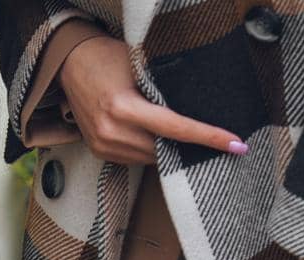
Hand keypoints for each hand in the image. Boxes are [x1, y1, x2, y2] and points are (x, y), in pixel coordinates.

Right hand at [59, 36, 246, 164]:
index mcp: (123, 107)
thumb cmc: (106, 56)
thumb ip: (164, 87)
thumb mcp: (138, 64)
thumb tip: (199, 105)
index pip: (176, 128)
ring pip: (152, 158)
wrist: (68, 64)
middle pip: (165, 149)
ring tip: (174, 131)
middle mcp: (112, 131)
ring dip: (168, 148)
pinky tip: (150, 134)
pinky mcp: (100, 152)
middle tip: (217, 140)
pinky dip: (149, 149)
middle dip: (189, 146)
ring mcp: (104, 145)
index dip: (208, 137)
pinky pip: (136, 159)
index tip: (236, 144)